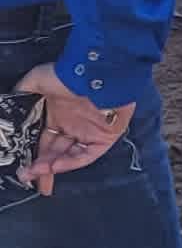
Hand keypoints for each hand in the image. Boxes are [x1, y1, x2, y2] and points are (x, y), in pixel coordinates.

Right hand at [15, 64, 130, 193]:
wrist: (94, 72)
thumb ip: (23, 93)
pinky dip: (72, 163)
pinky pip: (88, 154)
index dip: (34, 156)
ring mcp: (90, 131)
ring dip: (53, 166)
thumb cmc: (66, 74)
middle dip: (41, 167)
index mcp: (59, 115)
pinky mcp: (106, 135)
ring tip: (38, 172)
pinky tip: (56, 167)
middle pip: (56, 152)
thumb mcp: (37, 81)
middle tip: (27, 175)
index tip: (23, 168)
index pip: (45, 142)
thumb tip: (9, 104)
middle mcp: (74, 124)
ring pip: (70, 156)